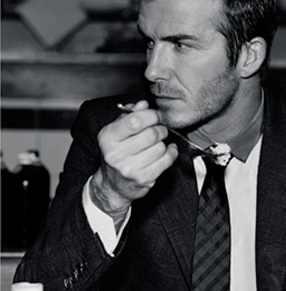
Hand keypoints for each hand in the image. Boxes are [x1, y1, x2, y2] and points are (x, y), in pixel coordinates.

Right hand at [91, 100, 177, 219]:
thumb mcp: (116, 132)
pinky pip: (166, 161)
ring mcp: (129, 169)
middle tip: (159, 129)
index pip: (135, 121)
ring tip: (158, 143)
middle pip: (151, 134)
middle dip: (160, 129)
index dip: (151, 115)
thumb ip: (129, 116)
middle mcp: (116, 154)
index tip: (155, 116)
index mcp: (107, 138)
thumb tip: (143, 104)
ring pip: (160, 148)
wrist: (113, 186)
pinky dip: (171, 153)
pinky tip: (167, 151)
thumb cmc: (117, 155)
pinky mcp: (143, 179)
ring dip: (163, 143)